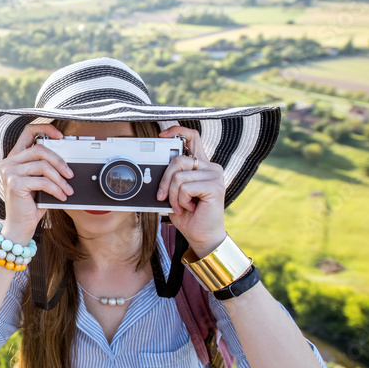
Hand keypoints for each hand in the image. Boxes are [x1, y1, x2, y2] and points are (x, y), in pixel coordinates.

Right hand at [0, 123, 74, 239]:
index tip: (60, 135)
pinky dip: (56, 189)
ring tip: (67, 189)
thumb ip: (44, 168)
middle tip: (70, 173)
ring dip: (60, 179)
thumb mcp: (38, 182)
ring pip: (43, 165)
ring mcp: (9, 172)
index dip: (45, 129)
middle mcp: (8, 163)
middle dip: (59, 161)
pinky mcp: (14, 184)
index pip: (27, 132)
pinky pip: (42, 181)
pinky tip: (61, 196)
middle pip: (40, 149)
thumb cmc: (30, 205)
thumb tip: (65, 160)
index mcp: (14, 158)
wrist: (19, 226)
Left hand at [157, 126, 225, 256]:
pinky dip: (181, 200)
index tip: (162, 135)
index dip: (177, 131)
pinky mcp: (215, 186)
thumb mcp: (174, 193)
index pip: (193, 137)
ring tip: (181, 206)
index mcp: (201, 166)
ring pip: (179, 176)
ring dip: (173, 195)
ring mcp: (215, 176)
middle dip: (164, 180)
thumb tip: (153, 171)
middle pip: (178, 159)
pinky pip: (186, 187)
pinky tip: (189, 208)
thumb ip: (171, 178)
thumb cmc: (188, 215)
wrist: (202, 235)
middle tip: (162, 196)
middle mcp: (210, 167)